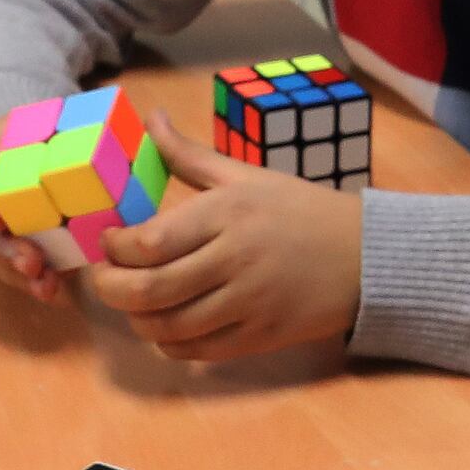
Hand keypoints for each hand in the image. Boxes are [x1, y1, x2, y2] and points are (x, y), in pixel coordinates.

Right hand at [0, 127, 79, 304]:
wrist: (1, 152)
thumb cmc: (22, 136)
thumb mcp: (30, 119)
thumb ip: (57, 119)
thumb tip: (110, 119)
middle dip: (8, 251)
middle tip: (32, 263)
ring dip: (22, 276)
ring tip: (46, 289)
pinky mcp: (6, 247)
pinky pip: (13, 268)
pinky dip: (31, 283)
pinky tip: (53, 294)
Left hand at [90, 138, 363, 364]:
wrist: (366, 256)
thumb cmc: (301, 210)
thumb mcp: (247, 175)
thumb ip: (190, 155)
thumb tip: (152, 118)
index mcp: (226, 214)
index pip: (148, 242)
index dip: (114, 248)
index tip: (108, 242)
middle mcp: (233, 260)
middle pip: (149, 290)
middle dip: (110, 289)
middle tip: (103, 279)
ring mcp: (248, 304)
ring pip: (168, 327)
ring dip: (137, 319)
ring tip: (133, 303)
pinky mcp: (260, 337)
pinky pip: (197, 351)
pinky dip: (170, 343)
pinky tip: (167, 326)